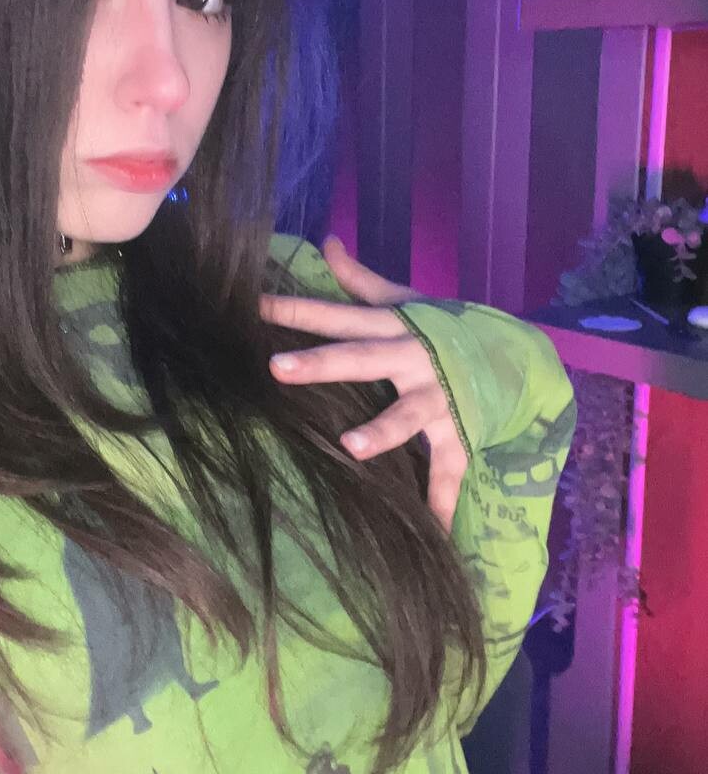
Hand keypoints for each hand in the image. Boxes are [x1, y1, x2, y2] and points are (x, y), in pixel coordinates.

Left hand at [260, 236, 467, 533]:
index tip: (253, 306)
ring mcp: (438, 398)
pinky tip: (433, 532)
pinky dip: (442, 502)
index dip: (294, 310)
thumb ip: (360, 279)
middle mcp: (412, 359)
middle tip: (275, 369)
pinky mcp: (460, 432)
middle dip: (321, 363)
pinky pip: (449, 471)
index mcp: (394, 327)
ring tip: (351, 446)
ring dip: (381, 431)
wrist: (520, 356)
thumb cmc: (447, 329)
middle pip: (360, 360)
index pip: (335, 314)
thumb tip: (326, 241)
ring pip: (406, 416)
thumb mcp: (406, 300)